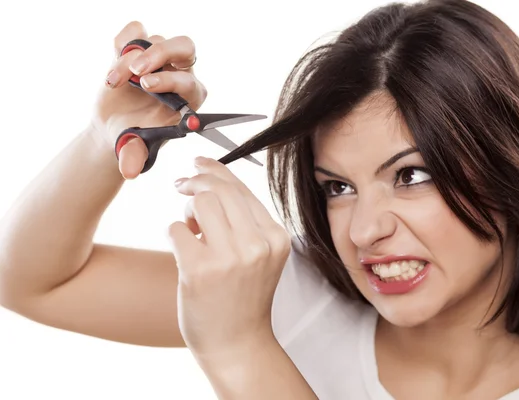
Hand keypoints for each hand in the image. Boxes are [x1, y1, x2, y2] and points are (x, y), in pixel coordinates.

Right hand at [90, 21, 206, 179]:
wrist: (113, 127)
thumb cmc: (133, 138)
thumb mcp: (133, 149)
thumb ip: (134, 156)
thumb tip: (129, 171)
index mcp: (189, 99)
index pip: (189, 81)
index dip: (170, 80)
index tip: (147, 86)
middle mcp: (180, 73)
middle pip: (184, 47)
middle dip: (160, 53)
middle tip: (136, 70)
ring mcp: (160, 59)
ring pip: (152, 41)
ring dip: (129, 59)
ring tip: (112, 82)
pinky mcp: (139, 48)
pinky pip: (136, 30)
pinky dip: (123, 40)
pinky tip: (114, 57)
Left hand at [167, 157, 290, 359]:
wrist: (237, 343)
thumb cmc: (244, 297)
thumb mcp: (260, 255)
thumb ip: (245, 221)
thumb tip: (209, 179)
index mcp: (276, 237)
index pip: (242, 189)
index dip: (216, 170)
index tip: (199, 162)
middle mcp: (257, 245)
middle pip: (219, 190)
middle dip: (195, 181)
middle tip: (181, 185)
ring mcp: (229, 258)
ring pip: (199, 203)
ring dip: (187, 209)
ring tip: (190, 227)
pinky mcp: (200, 270)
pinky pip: (176, 228)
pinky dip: (175, 233)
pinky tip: (184, 250)